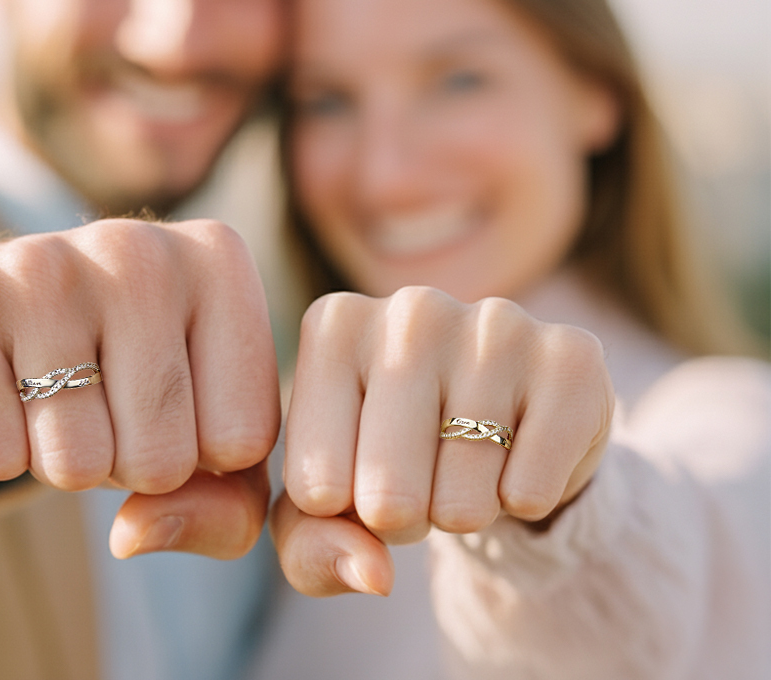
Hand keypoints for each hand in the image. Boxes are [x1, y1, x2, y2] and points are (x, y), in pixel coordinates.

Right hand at [0, 218, 279, 559]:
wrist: (11, 322)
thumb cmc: (136, 384)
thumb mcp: (211, 440)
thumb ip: (228, 509)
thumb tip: (136, 533)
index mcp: (220, 262)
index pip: (242, 440)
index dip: (204, 460)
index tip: (179, 408)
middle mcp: (139, 246)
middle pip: (162, 458)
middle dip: (131, 467)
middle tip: (108, 408)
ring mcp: (42, 259)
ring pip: (77, 463)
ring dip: (64, 464)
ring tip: (59, 396)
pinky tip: (1, 392)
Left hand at [271, 287, 612, 596]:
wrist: (499, 419)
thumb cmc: (387, 456)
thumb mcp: (326, 508)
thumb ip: (314, 550)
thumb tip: (374, 575)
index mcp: (334, 327)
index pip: (312, 488)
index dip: (343, 516)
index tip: (356, 477)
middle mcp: (410, 308)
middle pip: (386, 496)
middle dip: (403, 521)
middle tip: (419, 479)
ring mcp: (494, 324)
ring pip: (462, 503)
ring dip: (463, 511)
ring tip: (465, 460)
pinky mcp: (570, 358)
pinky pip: (532, 492)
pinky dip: (524, 501)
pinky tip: (519, 450)